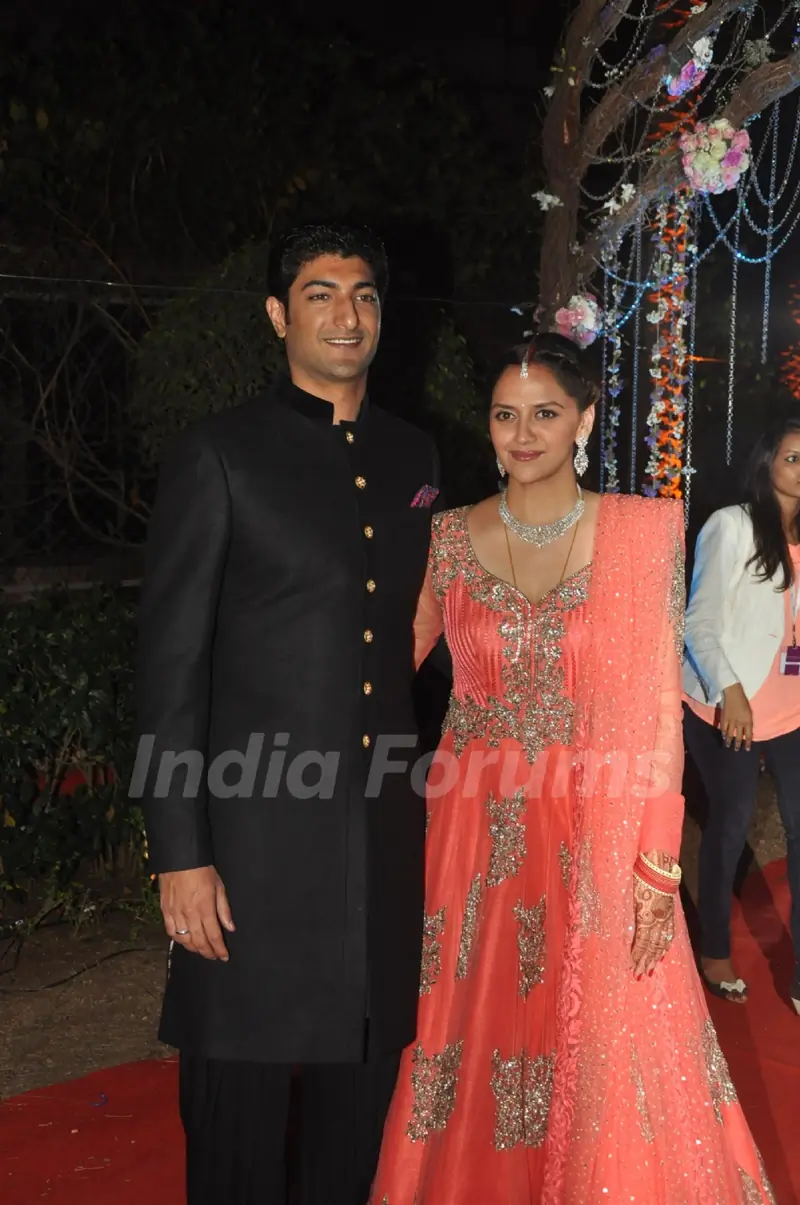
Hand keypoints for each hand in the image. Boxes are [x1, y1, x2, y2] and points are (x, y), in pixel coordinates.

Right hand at [159, 866, 234, 960]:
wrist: (179, 858)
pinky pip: (171, 931)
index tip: (224, 956)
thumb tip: (230, 928)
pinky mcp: (165, 910)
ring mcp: (175, 913)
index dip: (219, 949)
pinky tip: (185, 941)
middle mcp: (189, 914)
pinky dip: (179, 939)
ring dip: (194, 948)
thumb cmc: (201, 870)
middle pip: (199, 942)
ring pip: (184, 940)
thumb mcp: (219, 886)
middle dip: (208, 952)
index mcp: (205, 908)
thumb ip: (224, 909)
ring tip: (201, 950)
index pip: (214, 936)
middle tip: (214, 956)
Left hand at [631, 853, 674, 977]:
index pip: (642, 941)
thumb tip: (619, 931)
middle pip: (652, 946)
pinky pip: (669, 935)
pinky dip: (665, 947)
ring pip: (662, 943)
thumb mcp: (629, 896)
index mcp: (647, 916)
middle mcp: (658, 920)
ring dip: (655, 958)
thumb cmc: (639, 879)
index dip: (637, 955)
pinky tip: (661, 955)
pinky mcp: (670, 915)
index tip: (631, 965)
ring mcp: (666, 918)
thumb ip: (627, 915)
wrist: (658, 868)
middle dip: (645, 961)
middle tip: (638, 975)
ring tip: (649, 970)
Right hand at [720, 683, 752, 750]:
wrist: (734, 694)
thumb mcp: (750, 713)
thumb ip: (748, 722)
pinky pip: (723, 728)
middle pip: (739, 736)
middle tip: (736, 750)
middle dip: (738, 744)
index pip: (749, 735)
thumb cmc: (744, 701)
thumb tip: (747, 730)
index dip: (748, 742)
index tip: (747, 749)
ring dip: (729, 740)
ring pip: (729, 734)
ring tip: (727, 745)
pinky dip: (722, 733)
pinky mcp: (724, 718)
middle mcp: (740, 723)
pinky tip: (722, 736)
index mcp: (748, 721)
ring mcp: (731, 721)